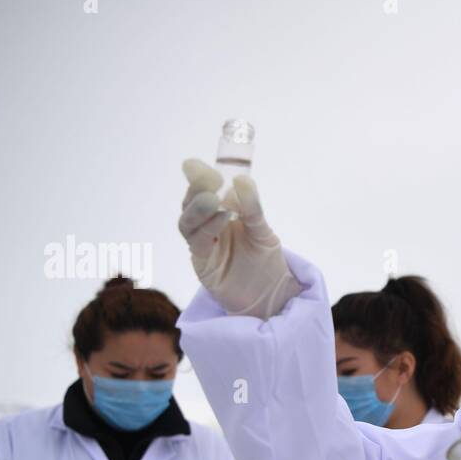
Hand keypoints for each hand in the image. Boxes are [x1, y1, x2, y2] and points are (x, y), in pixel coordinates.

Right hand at [177, 159, 302, 318]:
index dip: (195, 176)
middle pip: (190, 205)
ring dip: (199, 209)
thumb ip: (252, 208)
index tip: (194, 164)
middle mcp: (206, 228)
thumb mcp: (263, 229)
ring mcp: (202, 246)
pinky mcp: (202, 265)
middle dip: (196, 189)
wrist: (272, 294)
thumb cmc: (265, 259)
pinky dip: (209, 229)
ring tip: (215, 199)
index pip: (200, 190)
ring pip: (188, 223)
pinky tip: (223, 218)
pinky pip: (199, 244)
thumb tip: (242, 179)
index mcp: (217, 213)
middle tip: (210, 179)